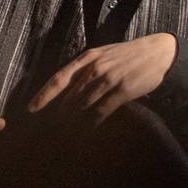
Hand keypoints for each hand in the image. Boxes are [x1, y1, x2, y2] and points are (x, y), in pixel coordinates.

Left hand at [28, 33, 177, 123]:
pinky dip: (92, 122)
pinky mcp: (122, 90)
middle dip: (57, 114)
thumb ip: (84, 68)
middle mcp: (94, 68)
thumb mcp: (102, 55)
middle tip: (47, 129)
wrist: (156, 52)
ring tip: (63, 135)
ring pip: (83, 105)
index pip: (59, 78)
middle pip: (69, 96)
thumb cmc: (126, 55)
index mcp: (86, 58)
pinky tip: (87, 131)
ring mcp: (108, 79)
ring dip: (72, 122)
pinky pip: (102, 110)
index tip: (31, 108)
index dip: (44, 95)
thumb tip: (67, 86)